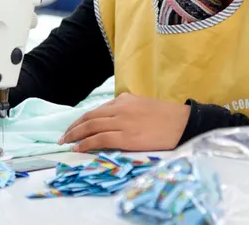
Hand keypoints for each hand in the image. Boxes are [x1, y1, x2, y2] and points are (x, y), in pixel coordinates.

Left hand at [59, 92, 189, 152]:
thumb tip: (112, 117)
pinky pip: (100, 139)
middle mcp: (120, 109)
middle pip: (89, 118)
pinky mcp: (127, 137)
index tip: (73, 127)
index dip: (81, 120)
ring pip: (91, 127)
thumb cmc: (168, 117)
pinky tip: (78, 148)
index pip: (96, 111)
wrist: (185, 123)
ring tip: (66, 142)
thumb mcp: (143, 105)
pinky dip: (86, 143)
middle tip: (63, 137)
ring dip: (75, 135)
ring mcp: (122, 122)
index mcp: (123, 100)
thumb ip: (127, 109)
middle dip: (73, 128)